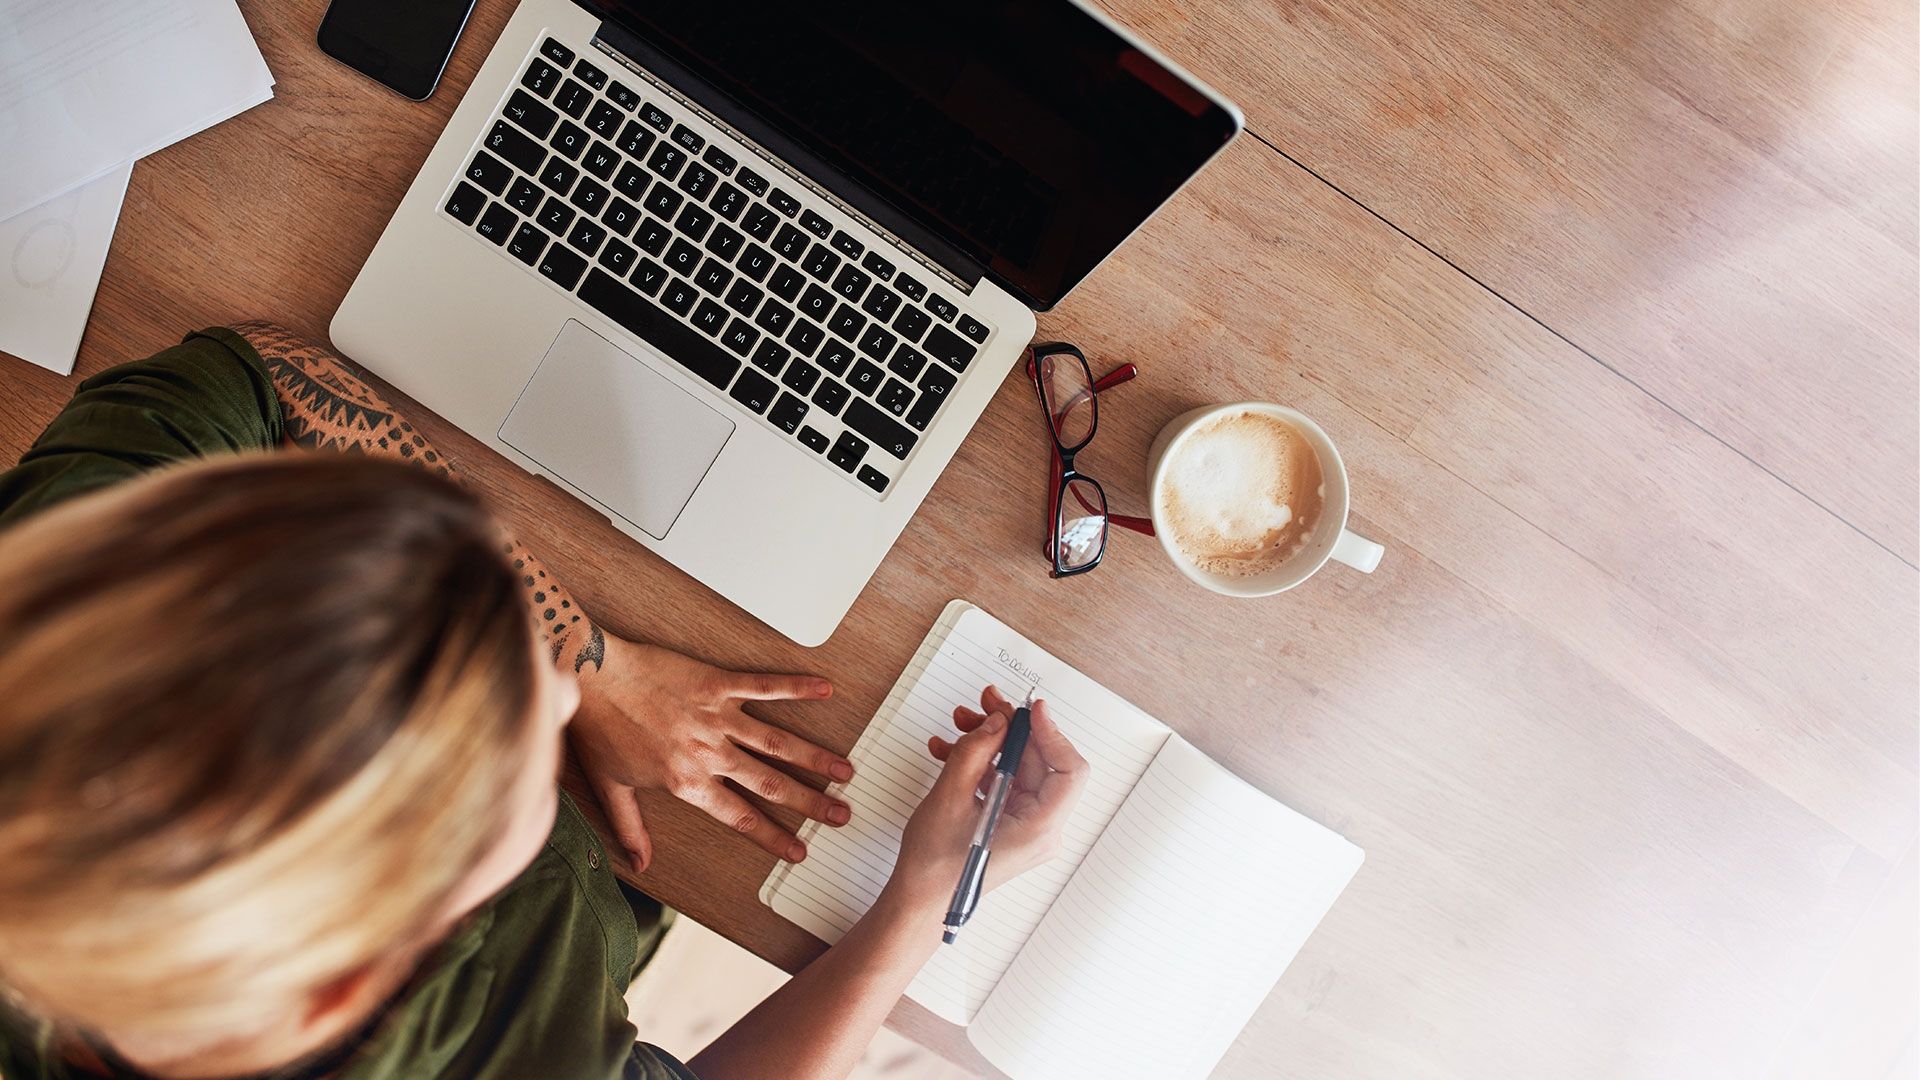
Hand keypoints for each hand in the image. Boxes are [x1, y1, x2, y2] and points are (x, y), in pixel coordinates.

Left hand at [568, 636, 854, 871]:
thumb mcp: (611, 787)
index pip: (740, 818)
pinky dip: (795, 688)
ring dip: (814, 757)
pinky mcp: (717, 684)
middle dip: (810, 802)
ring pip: (776, 742)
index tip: (799, 851)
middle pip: (770, 783)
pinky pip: (763, 686)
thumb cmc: (598, 729)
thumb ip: (630, 828)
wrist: (591, 678)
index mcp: (687, 783)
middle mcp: (709, 754)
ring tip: (844, 769)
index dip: (773, 837)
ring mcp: (717, 717)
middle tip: (841, 814)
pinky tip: (824, 689)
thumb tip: (640, 864)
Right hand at [887, 686, 1088, 909]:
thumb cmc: (935, 869)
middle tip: (985, 705)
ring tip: (959, 725)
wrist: (917, 902)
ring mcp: (1024, 827)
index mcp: (1039, 830)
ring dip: (989, 744)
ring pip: (1018, 769)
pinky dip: (980, 764)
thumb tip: (997, 722)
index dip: (1052, 733)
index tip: (1030, 710)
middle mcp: (1040, 829)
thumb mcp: (950, 798)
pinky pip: (1003, 783)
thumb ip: (975, 752)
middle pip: (1040, 764)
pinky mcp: (1008, 824)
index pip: (1069, 771)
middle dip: (1010, 731)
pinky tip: (950, 752)